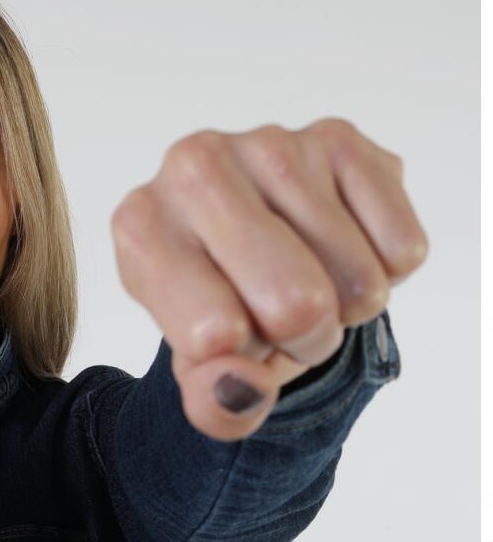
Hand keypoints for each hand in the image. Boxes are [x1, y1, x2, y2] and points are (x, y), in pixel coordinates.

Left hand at [109, 118, 426, 441]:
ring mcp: (268, 143)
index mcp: (140, 225)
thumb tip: (242, 391)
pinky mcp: (339, 137)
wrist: (256, 242)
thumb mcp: (200, 366)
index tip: (226, 335)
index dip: (240, 357)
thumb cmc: (220, 303)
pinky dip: (385, 269)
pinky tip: (342, 241)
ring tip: (307, 275)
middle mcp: (191, 167)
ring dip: (346, 305)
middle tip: (279, 316)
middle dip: (305, 339)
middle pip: (299, 305)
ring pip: (359, 282)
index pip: (214, 334)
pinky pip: (401, 249)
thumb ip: (212, 403)